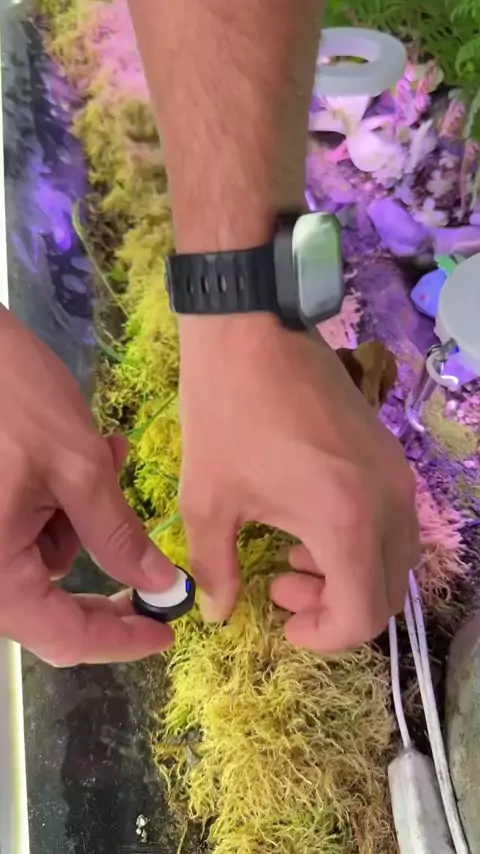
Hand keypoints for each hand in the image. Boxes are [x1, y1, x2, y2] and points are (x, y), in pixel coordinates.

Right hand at [0, 306, 175, 664]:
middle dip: (106, 571)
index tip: (165, 633)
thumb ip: (118, 535)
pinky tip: (79, 453)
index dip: (120, 642)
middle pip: (51, 608)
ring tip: (100, 458)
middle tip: (154, 561)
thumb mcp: (77, 467)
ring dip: (84, 521)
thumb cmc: (11, 397)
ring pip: (45, 560)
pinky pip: (28, 531)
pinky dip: (61, 503)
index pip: (64, 637)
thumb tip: (162, 586)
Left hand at [179, 314, 419, 652]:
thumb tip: (215, 612)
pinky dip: (361, 542)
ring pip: (394, 559)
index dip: (324, 637)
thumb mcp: (208, 498)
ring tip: (290, 556)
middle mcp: (389, 504)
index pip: (362, 615)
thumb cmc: (226, 412)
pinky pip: (392, 522)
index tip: (282, 621)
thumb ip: (214, 568)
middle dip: (335, 609)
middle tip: (280, 587)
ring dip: (349, 576)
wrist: (253, 328)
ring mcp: (396, 476)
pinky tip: (309, 520)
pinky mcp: (390, 454)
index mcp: (346, 523)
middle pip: (386, 594)